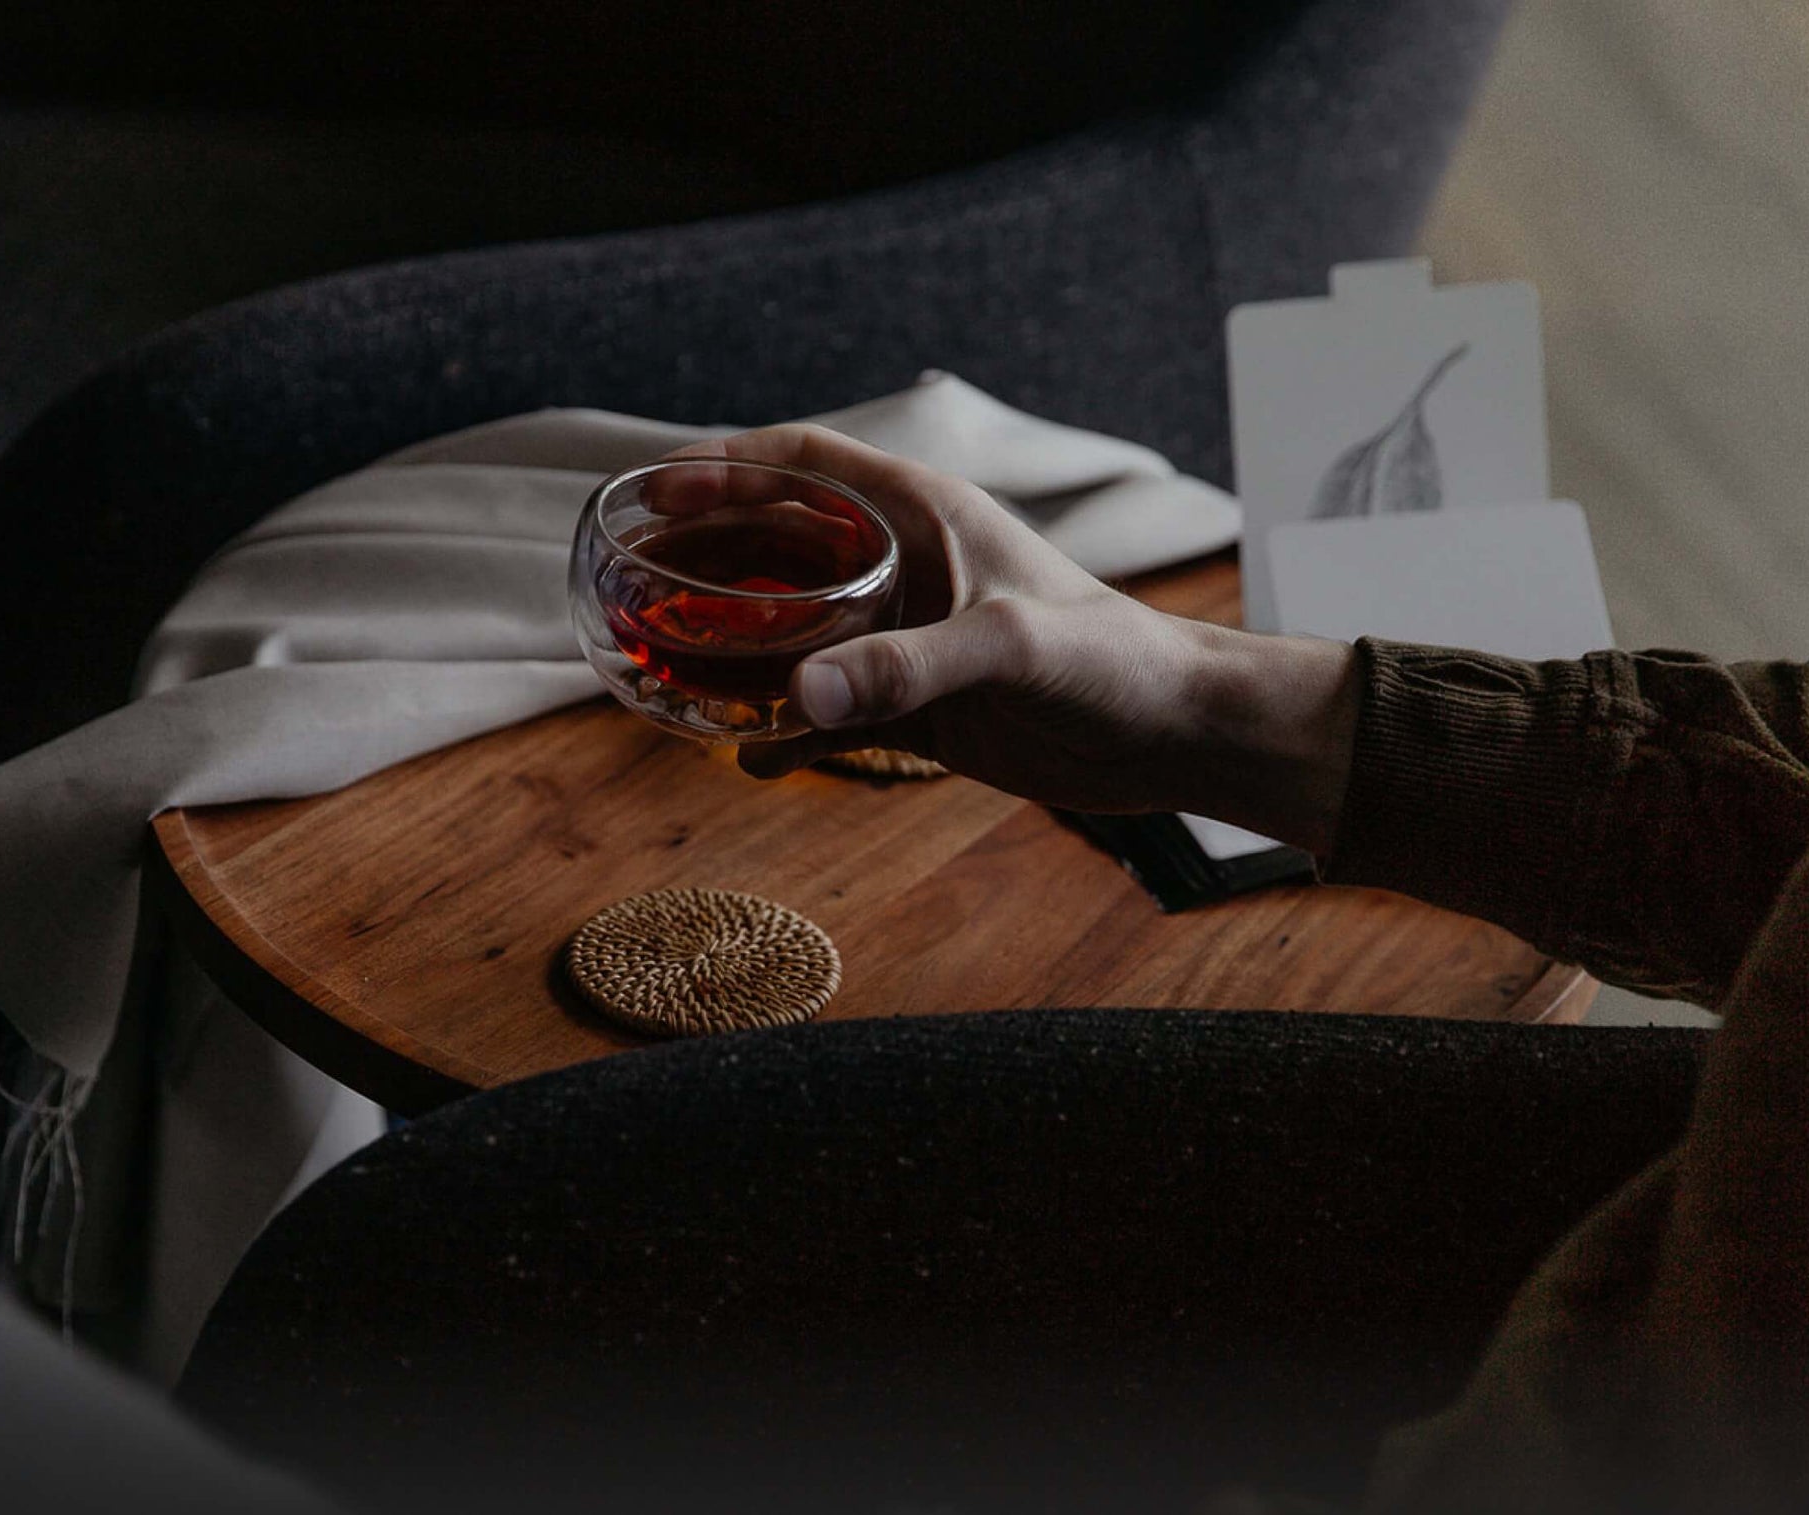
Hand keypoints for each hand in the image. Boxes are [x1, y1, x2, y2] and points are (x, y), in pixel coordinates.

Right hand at [660, 424, 1362, 854]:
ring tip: (670, 670)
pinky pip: (835, 712)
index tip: (656, 490)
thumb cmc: (1110, 662)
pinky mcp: (924, 709)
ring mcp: (910, 642)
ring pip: (799, 633)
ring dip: (740, 650)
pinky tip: (749, 755)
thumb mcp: (1004, 652)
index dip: (728, 467)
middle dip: (710, 560)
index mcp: (924, 518)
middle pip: (784, 546)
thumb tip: (800, 700)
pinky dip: (790, 731)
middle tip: (637, 583)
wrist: (1172, 737)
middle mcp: (908, 570)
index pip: (807, 464)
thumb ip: (905, 672)